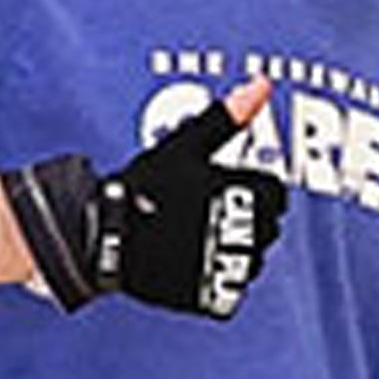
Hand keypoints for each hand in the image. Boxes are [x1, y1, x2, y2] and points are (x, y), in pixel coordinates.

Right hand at [8, 84, 287, 316]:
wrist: (102, 237)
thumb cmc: (144, 187)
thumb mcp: (184, 146)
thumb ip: (226, 118)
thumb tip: (261, 83)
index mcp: (247, 194)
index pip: (275, 192)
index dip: (248, 188)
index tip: (217, 188)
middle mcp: (247, 232)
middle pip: (268, 224)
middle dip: (242, 216)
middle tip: (199, 212)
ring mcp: (233, 266)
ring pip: (252, 257)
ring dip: (231, 247)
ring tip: (190, 235)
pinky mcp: (217, 295)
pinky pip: (233, 286)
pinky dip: (216, 277)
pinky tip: (188, 261)